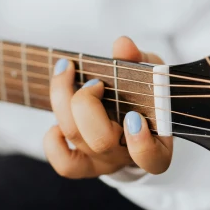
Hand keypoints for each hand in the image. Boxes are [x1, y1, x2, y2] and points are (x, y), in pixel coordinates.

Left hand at [43, 36, 172, 177]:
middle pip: (100, 141)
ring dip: (64, 100)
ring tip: (66, 71)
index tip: (132, 115)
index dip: (140, 142)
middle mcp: (127, 155)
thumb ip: (139, 59)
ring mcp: (103, 162)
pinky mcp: (83, 164)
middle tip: (94, 82)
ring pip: (75, 138)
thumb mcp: (149, 73)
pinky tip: (60, 117)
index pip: (152, 159)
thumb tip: (122, 45)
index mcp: (155, 141)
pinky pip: (63, 163)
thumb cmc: (146, 94)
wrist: (133, 113)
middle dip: (87, 104)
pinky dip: (53, 140)